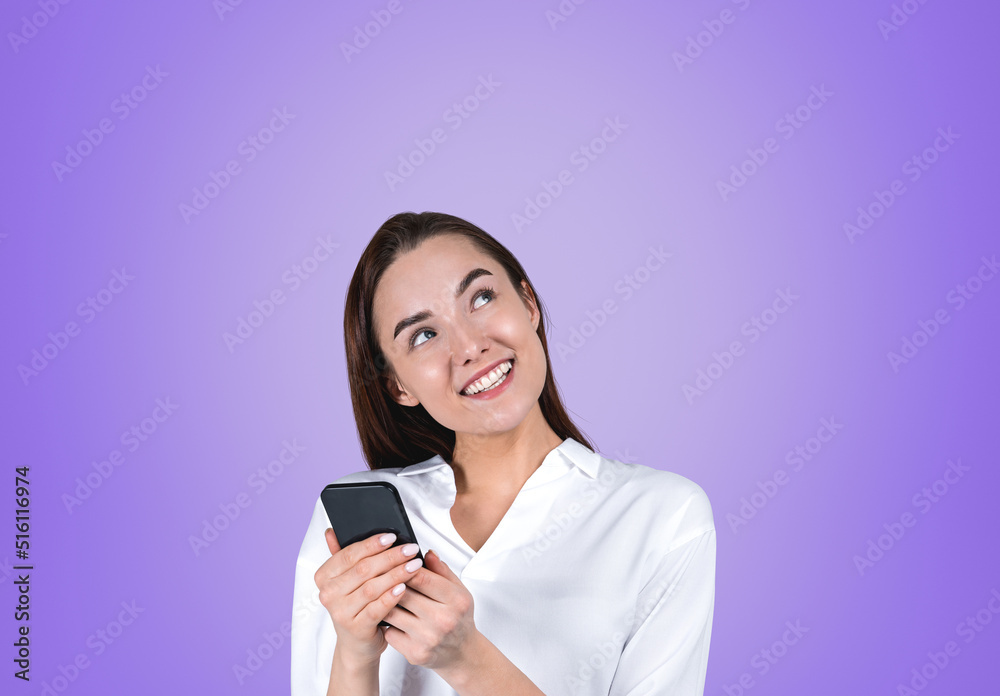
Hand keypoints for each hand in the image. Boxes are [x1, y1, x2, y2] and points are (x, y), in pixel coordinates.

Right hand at [313, 528, 423, 665]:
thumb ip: (341, 554)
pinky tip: (404, 587)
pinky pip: (376, 608)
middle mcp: (328, 594)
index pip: (349, 554)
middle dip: (390, 557)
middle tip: (411, 549)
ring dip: (396, 574)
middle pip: (363, 569)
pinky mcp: (356, 628)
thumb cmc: (356, 605)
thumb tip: (331, 531)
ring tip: (414, 565)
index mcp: (324, 576)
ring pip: (372, 587)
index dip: (372, 544)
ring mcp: (340, 612)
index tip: (392, 536)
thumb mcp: (348, 579)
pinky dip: (391, 596)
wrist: (357, 643)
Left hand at [382, 550, 478, 671]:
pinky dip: (386, 623)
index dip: (405, 566)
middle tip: (381, 574)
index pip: (423, 577)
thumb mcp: (458, 590)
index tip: (396, 561)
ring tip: (380, 593)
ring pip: (392, 613)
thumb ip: (442, 570)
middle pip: (404, 594)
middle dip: (391, 582)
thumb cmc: (458, 617)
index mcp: (456, 600)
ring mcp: (428, 638)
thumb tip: (427, 553)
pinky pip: (389, 632)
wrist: (461, 652)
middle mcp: (443, 620)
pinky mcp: (415, 653)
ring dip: (384, 602)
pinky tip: (388, 616)